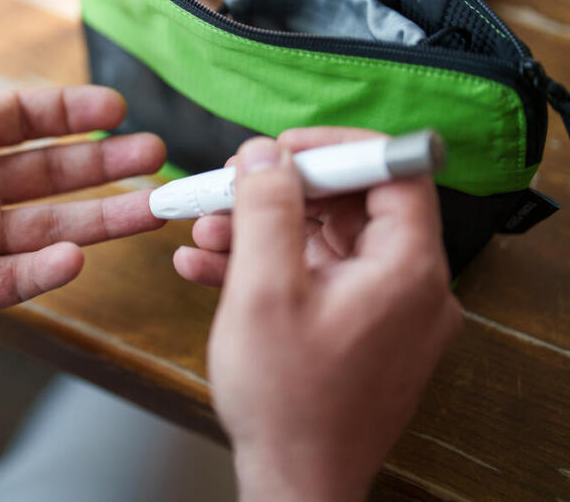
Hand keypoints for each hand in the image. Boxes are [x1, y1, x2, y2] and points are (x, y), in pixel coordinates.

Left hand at [0, 0, 165, 353]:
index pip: (28, 118)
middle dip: (107, 161)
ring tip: (153, 208)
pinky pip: (17, 278)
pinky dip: (49, 271)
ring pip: (52, 226)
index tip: (116, 106)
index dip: (73, 111)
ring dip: (103, 217)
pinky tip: (79, 256)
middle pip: (55, 171)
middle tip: (157, 154)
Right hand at [175, 130, 462, 500]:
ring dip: (262, 231)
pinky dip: (268, 268)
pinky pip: (316, 279)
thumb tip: (264, 155)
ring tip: (206, 232)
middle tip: (229, 188)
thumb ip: (266, 210)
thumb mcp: (263, 291)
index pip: (393, 172)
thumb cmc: (288, 403)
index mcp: (407, 271)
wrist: (294, 484)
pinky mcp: (358, 333)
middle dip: (280, 193)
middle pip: (351, 206)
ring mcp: (384, 313)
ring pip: (325, 243)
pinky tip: (210, 267)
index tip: (281, 148)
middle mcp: (409, 288)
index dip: (334, 150)